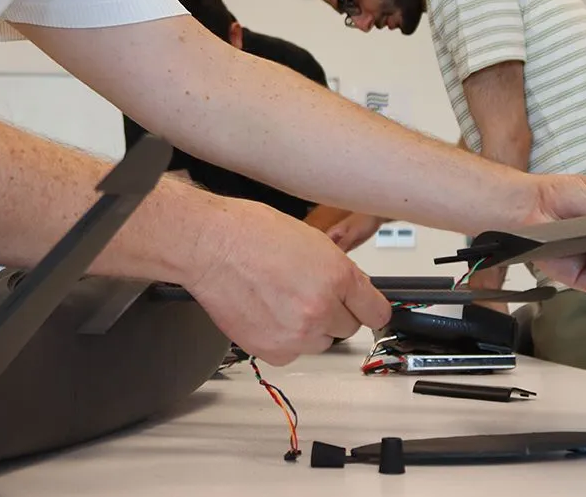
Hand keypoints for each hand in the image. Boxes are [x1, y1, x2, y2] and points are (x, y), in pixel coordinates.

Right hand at [186, 199, 391, 364]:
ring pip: (320, 342)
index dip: (368, 307)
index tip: (363, 309)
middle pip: (347, 328)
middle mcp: (321, 309)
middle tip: (306, 292)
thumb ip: (337, 270)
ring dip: (308, 328)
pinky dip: (283, 338)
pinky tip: (267, 312)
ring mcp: (297, 334)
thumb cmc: (250, 233)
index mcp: (337, 277)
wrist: (209, 246)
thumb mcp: (311, 239)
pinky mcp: (272, 350)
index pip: (376, 312)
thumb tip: (351, 291)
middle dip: (333, 313)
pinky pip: (291, 352)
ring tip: (281, 300)